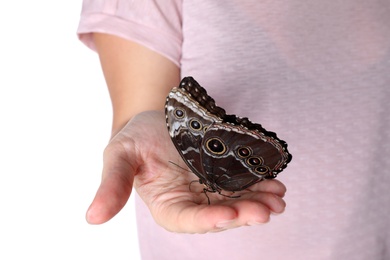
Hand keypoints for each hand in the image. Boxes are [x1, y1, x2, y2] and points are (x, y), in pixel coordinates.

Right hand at [86, 110, 286, 232]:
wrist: (156, 121)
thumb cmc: (135, 139)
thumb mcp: (119, 155)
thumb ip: (112, 184)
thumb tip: (91, 218)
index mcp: (165, 204)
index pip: (186, 220)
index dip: (206, 221)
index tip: (228, 216)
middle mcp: (190, 202)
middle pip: (219, 214)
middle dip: (243, 213)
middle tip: (267, 209)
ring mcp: (209, 189)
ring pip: (237, 201)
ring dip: (258, 202)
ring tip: (278, 197)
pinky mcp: (223, 175)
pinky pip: (244, 184)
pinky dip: (260, 185)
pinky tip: (275, 183)